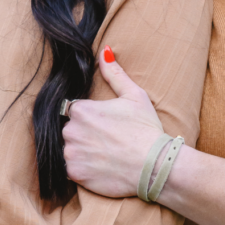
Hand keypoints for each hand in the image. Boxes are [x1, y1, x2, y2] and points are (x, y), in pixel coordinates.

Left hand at [63, 47, 163, 197]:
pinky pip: (73, 169)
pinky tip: (102, 167)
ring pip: (70, 150)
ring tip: (106, 155)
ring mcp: (71, 153)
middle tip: (108, 141)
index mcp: (81, 109)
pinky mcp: (75, 174)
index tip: (106, 126)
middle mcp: (70, 130)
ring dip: (82, 152)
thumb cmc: (145, 129)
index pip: (75, 112)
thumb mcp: (134, 95)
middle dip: (84, 134)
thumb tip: (104, 51)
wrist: (154, 165)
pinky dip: (84, 169)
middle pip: (70, 130)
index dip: (91, 119)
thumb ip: (114, 73)